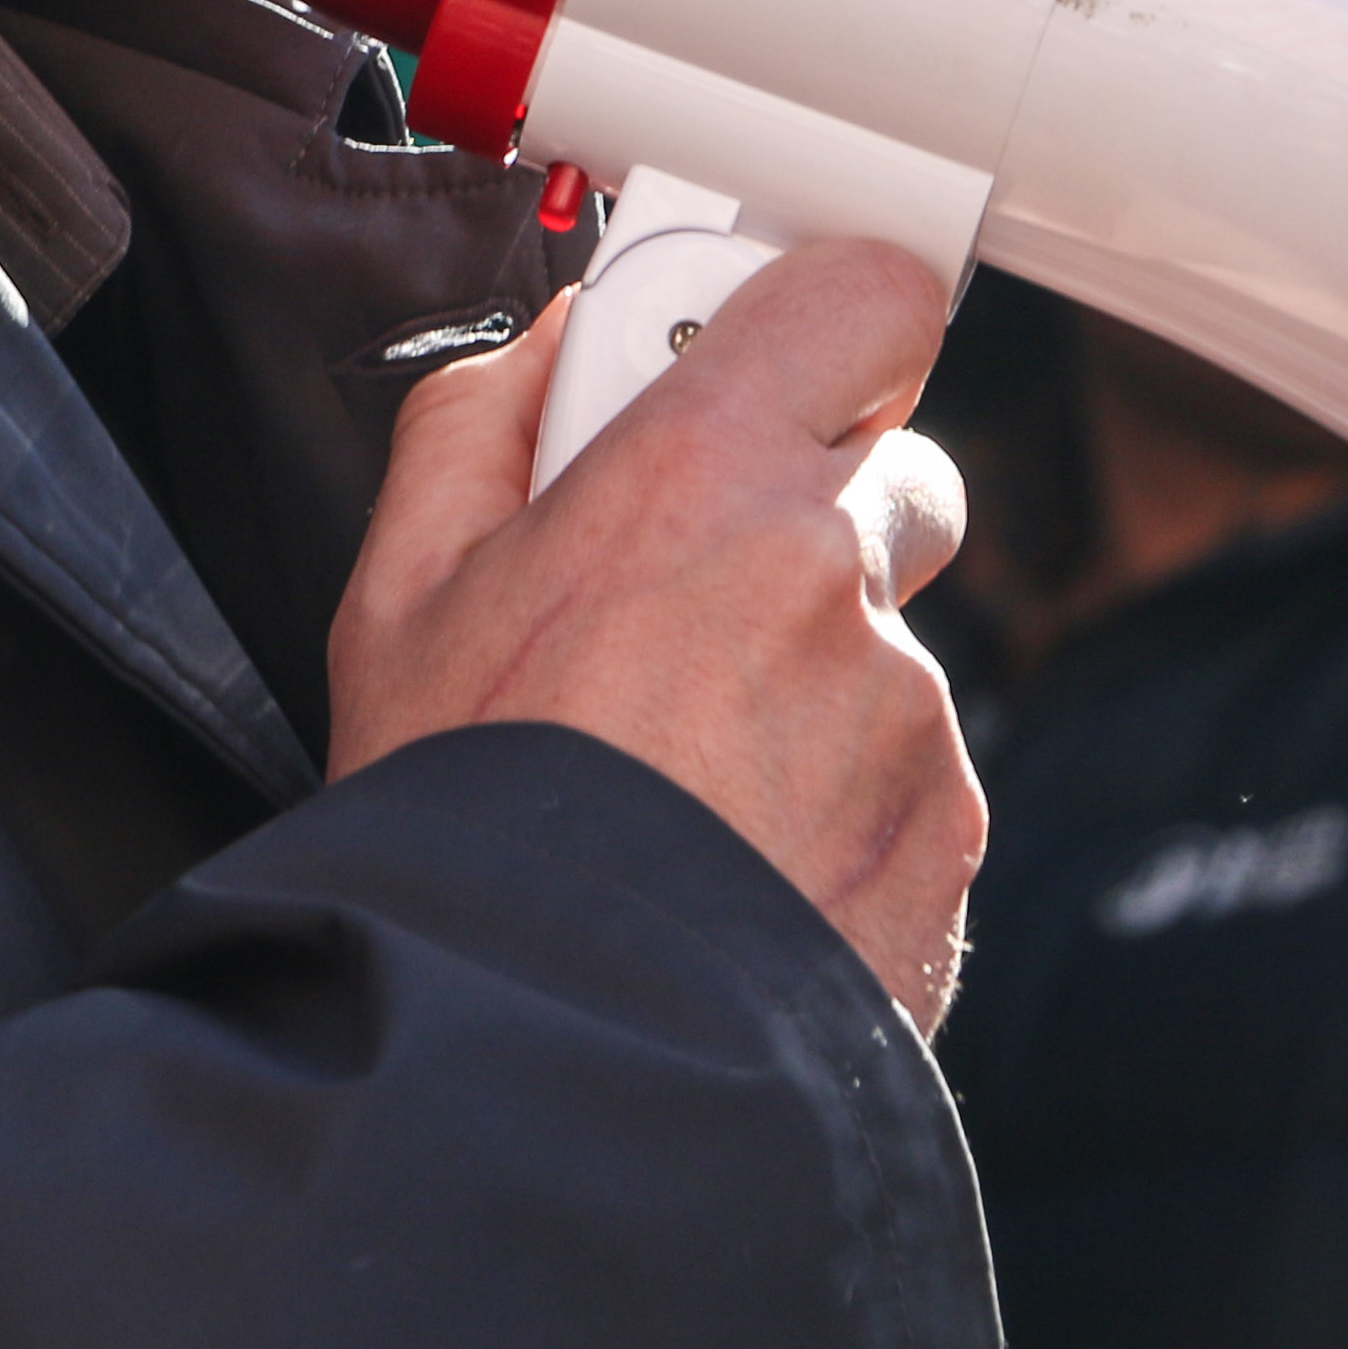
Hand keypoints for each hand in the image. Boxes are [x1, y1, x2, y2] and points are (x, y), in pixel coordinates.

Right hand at [327, 241, 984, 1027]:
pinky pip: (910, 771)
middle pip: (891, 469)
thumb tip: (563, 345)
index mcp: (702, 480)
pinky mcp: (949, 831)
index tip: (769, 361)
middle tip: (688, 595)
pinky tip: (732, 853)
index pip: (864, 297)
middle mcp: (829, 574)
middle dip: (809, 511)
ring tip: (680, 774)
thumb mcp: (398, 595)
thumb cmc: (462, 824)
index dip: (827, 321)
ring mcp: (907, 711)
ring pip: (883, 638)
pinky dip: (841, 797)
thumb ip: (479, 424)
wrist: (550, 1051)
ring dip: (809, 678)